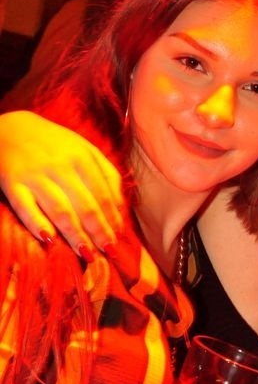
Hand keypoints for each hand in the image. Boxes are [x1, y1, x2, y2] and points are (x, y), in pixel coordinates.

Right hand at [0, 111, 123, 254]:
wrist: (10, 128)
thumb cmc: (54, 144)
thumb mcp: (85, 149)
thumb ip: (106, 174)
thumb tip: (121, 206)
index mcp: (83, 158)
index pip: (103, 195)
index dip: (112, 220)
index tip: (118, 239)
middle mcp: (61, 167)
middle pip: (86, 206)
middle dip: (99, 232)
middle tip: (108, 252)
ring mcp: (36, 176)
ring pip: (60, 211)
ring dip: (76, 235)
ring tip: (88, 254)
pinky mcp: (12, 183)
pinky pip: (26, 208)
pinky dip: (37, 224)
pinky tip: (49, 240)